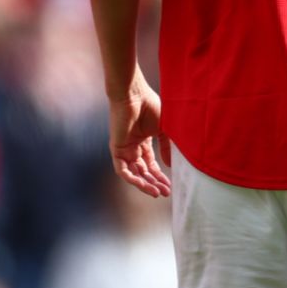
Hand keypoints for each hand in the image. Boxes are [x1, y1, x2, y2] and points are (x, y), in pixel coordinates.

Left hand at [109, 75, 171, 197]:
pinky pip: (121, 169)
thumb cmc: (150, 106)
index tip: (170, 185)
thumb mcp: (164, 130)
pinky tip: (142, 184)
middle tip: (165, 193)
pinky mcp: (116, 149)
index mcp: (144, 142)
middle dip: (154, 183)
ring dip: (144, 184)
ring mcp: (124, 149)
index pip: (151, 164)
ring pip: (133, 173)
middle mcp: (133, 147)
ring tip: (156, 192)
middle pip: (143, 171)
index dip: (160, 176)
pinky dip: (131, 178)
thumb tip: (170, 164)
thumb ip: (167, 147)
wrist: (134, 95)